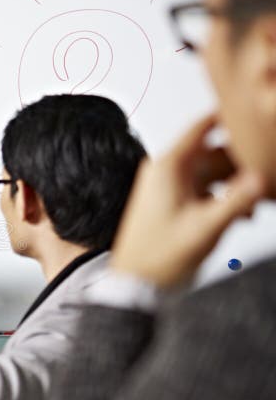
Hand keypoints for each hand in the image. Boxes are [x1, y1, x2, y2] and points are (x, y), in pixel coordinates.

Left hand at [111, 115, 265, 287]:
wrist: (136, 284)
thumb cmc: (157, 257)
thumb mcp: (205, 228)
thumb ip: (237, 201)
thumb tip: (261, 180)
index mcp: (168, 167)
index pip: (202, 127)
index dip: (229, 117)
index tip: (253, 114)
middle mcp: (168, 172)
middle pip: (215, 151)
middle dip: (244, 162)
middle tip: (268, 173)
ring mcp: (171, 188)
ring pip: (215, 172)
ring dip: (239, 183)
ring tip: (260, 201)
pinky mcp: (176, 204)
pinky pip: (208, 189)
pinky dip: (227, 196)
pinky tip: (245, 214)